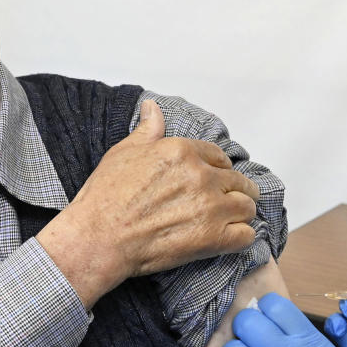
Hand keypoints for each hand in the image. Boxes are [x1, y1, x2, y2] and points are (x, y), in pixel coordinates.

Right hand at [36, 99, 258, 308]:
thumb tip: (153, 108)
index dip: (219, 168)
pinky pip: (245, 235)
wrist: (99, 237)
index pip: (218, 157)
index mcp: (182, 151)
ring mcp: (210, 208)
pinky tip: (229, 238)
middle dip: (236, 190)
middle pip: (238, 181)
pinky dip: (240, 237)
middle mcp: (201, 176)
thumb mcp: (124, 152)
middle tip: (229, 200)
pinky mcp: (212, 239)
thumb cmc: (106, 196)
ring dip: (240, 212)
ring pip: (247, 207)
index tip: (216, 177)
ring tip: (231, 219)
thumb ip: (148, 130)